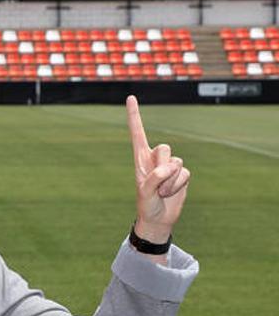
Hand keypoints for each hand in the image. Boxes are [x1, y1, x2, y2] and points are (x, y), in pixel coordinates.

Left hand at [126, 95, 190, 242]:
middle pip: (165, 148)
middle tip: (156, 184)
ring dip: (170, 180)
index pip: (137, 133)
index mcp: (140, 158)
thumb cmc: (146, 204)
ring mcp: (169, 166)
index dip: (134, 115)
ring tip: (162, 191)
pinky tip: (171, 192)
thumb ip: (154, 178)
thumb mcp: (145, 192)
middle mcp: (155, 158)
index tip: (130, 97)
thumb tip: (169, 167)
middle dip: (162, 167)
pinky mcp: (181, 174)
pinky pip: (185, 173)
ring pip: (177, 162)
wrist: (158, 218)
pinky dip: (178, 185)